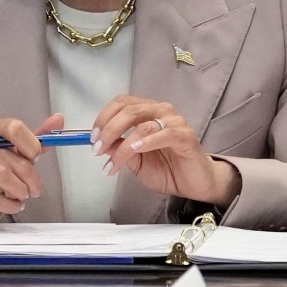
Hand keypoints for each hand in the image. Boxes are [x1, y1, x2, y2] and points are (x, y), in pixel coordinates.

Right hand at [0, 116, 61, 219]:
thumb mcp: (18, 149)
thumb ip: (38, 138)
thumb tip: (59, 119)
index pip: (13, 128)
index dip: (30, 144)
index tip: (36, 157)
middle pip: (11, 158)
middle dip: (30, 178)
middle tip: (36, 189)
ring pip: (1, 175)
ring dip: (20, 190)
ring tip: (24, 195)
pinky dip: (9, 204)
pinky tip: (15, 205)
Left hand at [92, 97, 240, 207]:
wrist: (193, 183)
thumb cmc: (166, 169)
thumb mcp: (135, 161)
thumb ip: (119, 149)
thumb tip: (100, 142)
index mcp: (147, 112)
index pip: (122, 103)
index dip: (104, 118)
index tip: (92, 138)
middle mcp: (161, 111)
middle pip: (129, 111)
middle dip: (108, 130)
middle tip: (97, 149)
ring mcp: (175, 122)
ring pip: (143, 124)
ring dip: (123, 145)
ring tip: (112, 163)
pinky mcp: (186, 136)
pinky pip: (164, 134)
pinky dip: (146, 142)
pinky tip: (135, 151)